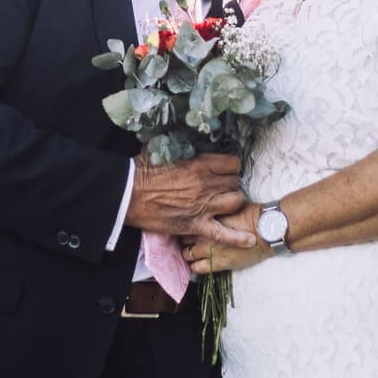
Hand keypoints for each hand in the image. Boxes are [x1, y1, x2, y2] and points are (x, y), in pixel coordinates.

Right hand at [124, 151, 255, 247]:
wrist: (127, 194)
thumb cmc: (142, 170)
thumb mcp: (164, 150)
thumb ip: (181, 145)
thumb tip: (188, 137)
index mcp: (200, 164)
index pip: (233, 163)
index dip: (230, 166)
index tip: (224, 168)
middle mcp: (206, 185)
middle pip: (235, 182)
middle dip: (230, 183)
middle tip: (220, 185)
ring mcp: (203, 206)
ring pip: (236, 202)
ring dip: (233, 201)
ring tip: (225, 202)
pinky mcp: (195, 225)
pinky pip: (223, 234)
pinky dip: (238, 239)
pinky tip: (251, 240)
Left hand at [181, 203, 269, 273]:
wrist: (265, 231)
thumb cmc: (252, 214)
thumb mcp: (229, 204)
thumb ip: (216, 207)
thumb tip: (210, 204)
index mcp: (205, 216)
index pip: (185, 221)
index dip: (186, 224)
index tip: (189, 224)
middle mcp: (202, 233)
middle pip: (182, 238)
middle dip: (185, 239)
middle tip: (190, 239)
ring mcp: (208, 250)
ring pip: (186, 254)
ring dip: (189, 253)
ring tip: (195, 252)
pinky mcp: (216, 263)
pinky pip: (196, 268)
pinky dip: (195, 266)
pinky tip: (200, 263)